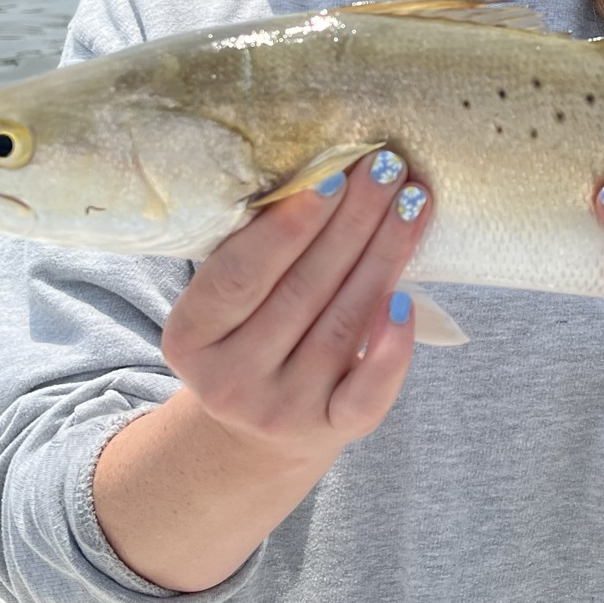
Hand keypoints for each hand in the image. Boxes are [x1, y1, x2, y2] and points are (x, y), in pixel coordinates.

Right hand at [162, 150, 429, 470]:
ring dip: (384, 257)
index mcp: (190, 339)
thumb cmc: (247, 339)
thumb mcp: (224, 307)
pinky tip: (407, 299)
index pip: (241, 275)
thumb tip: (319, 175)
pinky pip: (368, 392)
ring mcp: (281, 411)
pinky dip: (391, 347)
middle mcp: (230, 381)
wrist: (257, 433)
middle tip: (386, 169)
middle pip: (302, 290)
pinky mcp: (330, 432)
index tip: (331, 176)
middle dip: (352, 222)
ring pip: (342, 324)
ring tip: (413, 203)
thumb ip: (254, 257)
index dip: (287, 226)